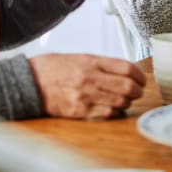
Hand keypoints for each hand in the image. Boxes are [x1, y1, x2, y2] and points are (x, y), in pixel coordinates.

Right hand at [29, 54, 145, 118]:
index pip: (126, 68)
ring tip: (125, 100)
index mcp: (91, 61)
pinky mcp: (80, 111)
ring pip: (120, 102)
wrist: (30, 82)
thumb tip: (124, 71)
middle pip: (127, 86)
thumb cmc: (53, 68)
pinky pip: (106, 114)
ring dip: (127, 102)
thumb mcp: (78, 57)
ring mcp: (85, 96)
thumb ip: (100, 64)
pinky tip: (113, 108)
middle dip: (138, 91)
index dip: (139, 75)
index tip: (142, 79)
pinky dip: (114, 112)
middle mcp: (90, 78)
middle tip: (138, 91)